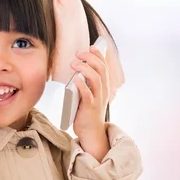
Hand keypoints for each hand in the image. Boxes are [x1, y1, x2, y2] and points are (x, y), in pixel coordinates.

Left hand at [71, 46, 109, 160]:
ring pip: (96, 79)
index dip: (99, 55)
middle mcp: (103, 91)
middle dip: (90, 58)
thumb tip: (77, 69)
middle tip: (79, 54)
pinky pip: (88, 94)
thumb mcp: (89, 94)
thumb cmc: (87, 112)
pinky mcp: (90, 107)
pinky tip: (76, 80)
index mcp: (104, 86)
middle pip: (101, 69)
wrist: (91, 132)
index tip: (91, 47)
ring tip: (75, 64)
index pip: (104, 66)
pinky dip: (82, 85)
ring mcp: (98, 99)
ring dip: (85, 68)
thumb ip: (86, 83)